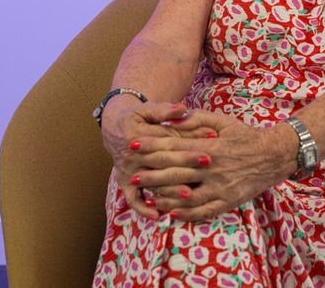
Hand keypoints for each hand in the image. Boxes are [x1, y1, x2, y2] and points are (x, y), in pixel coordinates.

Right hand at [101, 100, 214, 219]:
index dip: (190, 140)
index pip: (168, 139)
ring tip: (188, 194)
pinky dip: (144, 209)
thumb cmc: (138, 117)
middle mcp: (132, 155)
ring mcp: (128, 171)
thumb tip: (182, 108)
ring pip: (151, 183)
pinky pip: (133, 199)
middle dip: (185, 164)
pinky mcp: (124, 183)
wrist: (114, 128)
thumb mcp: (148, 109)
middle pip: (162, 162)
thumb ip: (165, 110)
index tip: (210, 140)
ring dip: (169, 190)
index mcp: (137, 134)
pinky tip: (159, 216)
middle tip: (207, 164)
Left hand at [127, 110, 295, 221]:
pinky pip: (203, 211)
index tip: (134, 146)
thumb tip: (173, 116)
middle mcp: (213, 169)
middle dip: (152, 176)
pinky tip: (172, 212)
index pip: (175, 147)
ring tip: (149, 196)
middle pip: (176, 174)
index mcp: (210, 147)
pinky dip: (186, 214)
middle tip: (133, 177)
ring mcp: (221, 188)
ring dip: (166, 197)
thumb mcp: (223, 121)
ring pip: (187, 197)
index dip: (152, 147)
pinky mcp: (228, 202)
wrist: (274, 155)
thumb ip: (197, 119)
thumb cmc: (245, 136)